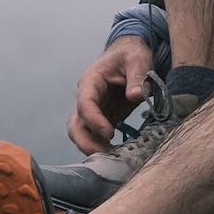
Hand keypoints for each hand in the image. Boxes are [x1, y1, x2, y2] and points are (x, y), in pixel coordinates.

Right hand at [67, 36, 153, 153]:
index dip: (94, 120)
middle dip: (86, 142)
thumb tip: (135, 96)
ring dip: (93, 147)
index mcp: (91, 81)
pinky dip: (103, 147)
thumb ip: (138, 76)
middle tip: (107, 156)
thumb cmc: (131, 53)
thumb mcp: (138, 59)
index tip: (109, 133)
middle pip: (75, 124)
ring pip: (81, 133)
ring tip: (114, 159)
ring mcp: (93, 110)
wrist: (129, 54)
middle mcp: (86, 97)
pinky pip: (95, 136)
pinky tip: (118, 155)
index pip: (85, 103)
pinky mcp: (102, 118)